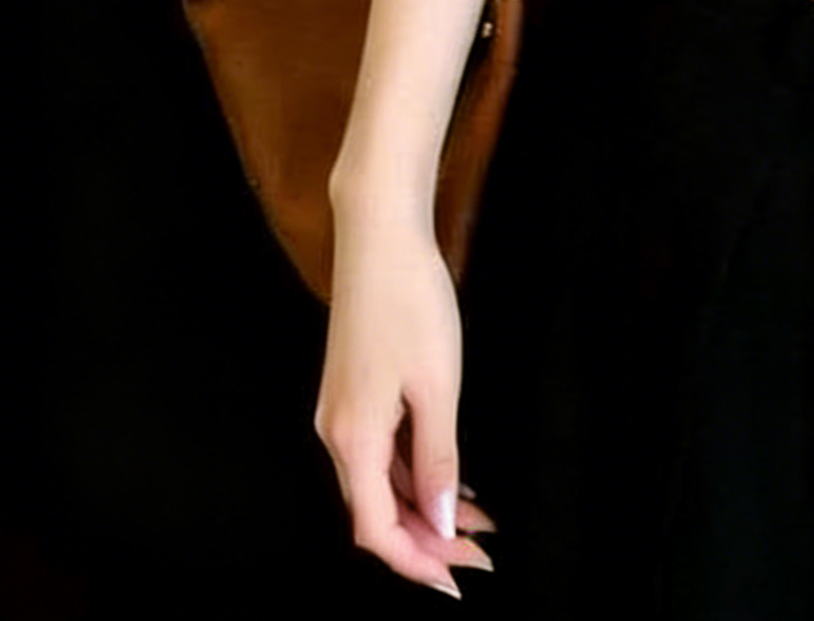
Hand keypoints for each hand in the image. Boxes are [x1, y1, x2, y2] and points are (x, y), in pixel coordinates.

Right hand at [314, 222, 497, 596]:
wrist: (380, 234)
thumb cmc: (410, 302)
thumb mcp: (436, 386)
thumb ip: (436, 458)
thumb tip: (440, 521)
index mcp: (351, 440)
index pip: (376, 531)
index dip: (417, 562)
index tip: (460, 579)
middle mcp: (335, 433)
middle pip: (374, 513)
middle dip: (426, 540)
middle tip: (479, 553)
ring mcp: (339, 411)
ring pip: (378, 483)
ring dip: (422, 507)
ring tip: (477, 520)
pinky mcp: (350, 390)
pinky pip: (379, 452)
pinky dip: (411, 472)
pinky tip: (449, 476)